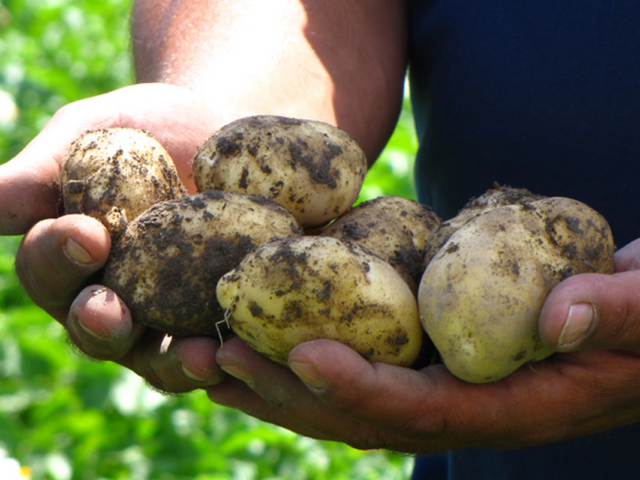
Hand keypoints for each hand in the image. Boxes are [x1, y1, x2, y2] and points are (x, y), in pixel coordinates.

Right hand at [9, 83, 226, 392]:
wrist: (218, 132)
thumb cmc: (147, 131)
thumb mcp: (92, 134)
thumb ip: (43, 169)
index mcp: (72, 263)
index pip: (50, 272)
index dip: (58, 258)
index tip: (86, 233)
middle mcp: (116, 300)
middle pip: (98, 331)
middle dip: (101, 324)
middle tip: (112, 314)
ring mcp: (171, 318)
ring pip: (160, 359)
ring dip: (174, 363)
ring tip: (198, 355)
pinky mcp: (222, 318)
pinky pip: (222, 348)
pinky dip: (232, 356)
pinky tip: (243, 349)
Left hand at [208, 238, 639, 452]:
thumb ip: (618, 314)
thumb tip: (563, 314)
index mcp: (508, 408)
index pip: (420, 412)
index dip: (360, 388)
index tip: (299, 351)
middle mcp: (460, 406)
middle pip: (356, 414)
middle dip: (281, 390)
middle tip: (208, 357)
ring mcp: (437, 384)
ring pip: (339, 394)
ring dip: (268, 376)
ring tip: (198, 352)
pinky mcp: (426, 354)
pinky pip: (355, 359)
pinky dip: (299, 349)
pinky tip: (254, 332)